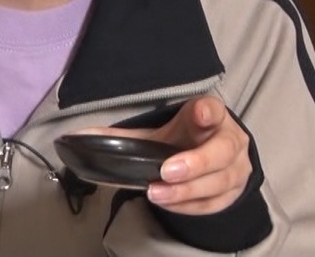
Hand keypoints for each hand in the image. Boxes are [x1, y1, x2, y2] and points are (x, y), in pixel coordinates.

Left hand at [82, 96, 252, 214]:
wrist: (213, 158)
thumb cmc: (183, 140)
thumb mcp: (157, 133)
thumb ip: (123, 137)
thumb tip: (78, 138)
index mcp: (211, 116)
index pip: (214, 109)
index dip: (207, 112)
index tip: (198, 113)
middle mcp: (230, 140)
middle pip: (221, 151)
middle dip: (195, 163)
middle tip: (166, 171)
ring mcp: (236, 169)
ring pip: (219, 182)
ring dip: (187, 191)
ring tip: (157, 193)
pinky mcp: (233, 193)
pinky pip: (214, 203)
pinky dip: (190, 205)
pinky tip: (169, 202)